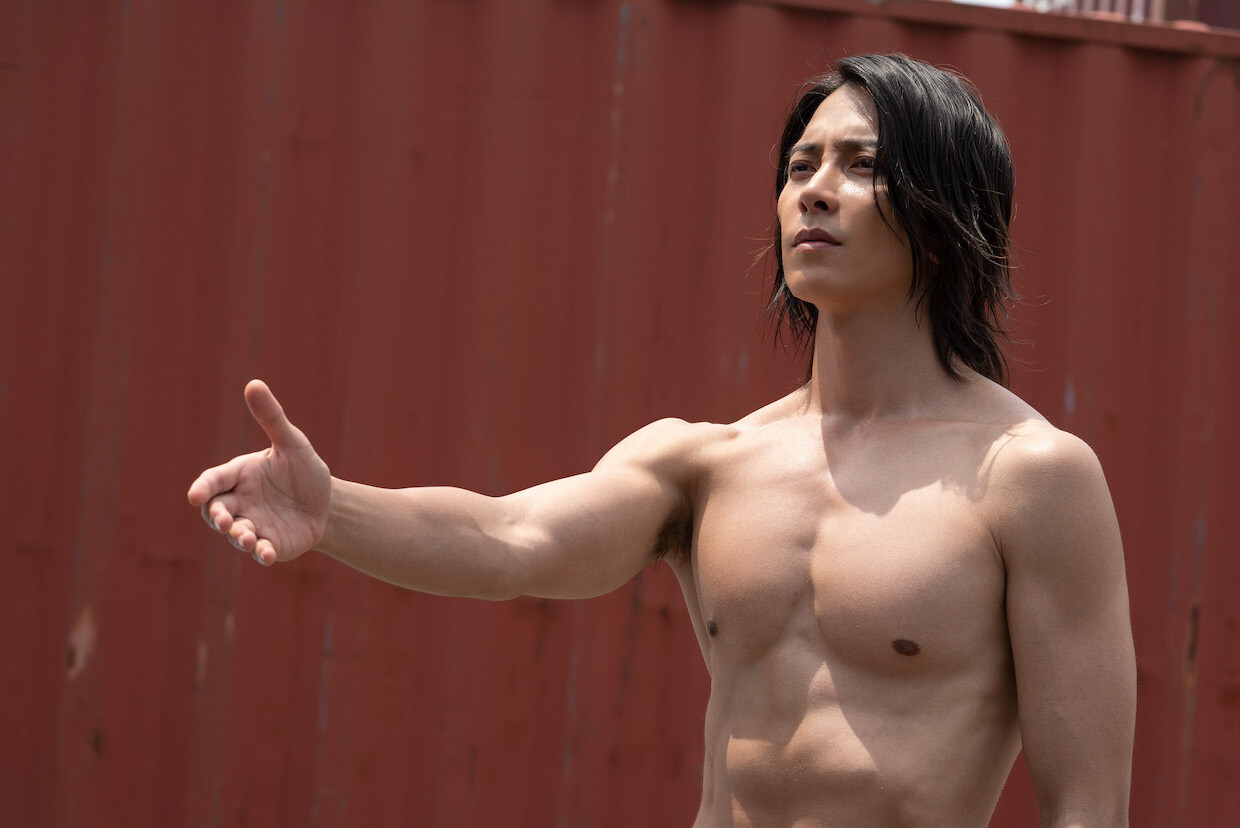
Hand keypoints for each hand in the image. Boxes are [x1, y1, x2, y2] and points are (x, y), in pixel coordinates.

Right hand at [187, 380, 331, 564]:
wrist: (328, 502)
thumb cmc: (303, 470)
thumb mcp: (292, 442)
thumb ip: (272, 418)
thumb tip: (254, 383)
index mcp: (239, 476)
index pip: (213, 481)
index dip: (202, 488)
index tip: (195, 495)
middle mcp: (239, 503)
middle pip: (216, 511)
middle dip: (217, 517)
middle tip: (224, 521)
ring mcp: (252, 525)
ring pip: (235, 534)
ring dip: (238, 537)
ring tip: (247, 538)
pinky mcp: (269, 545)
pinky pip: (259, 552)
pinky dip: (261, 554)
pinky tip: (267, 554)